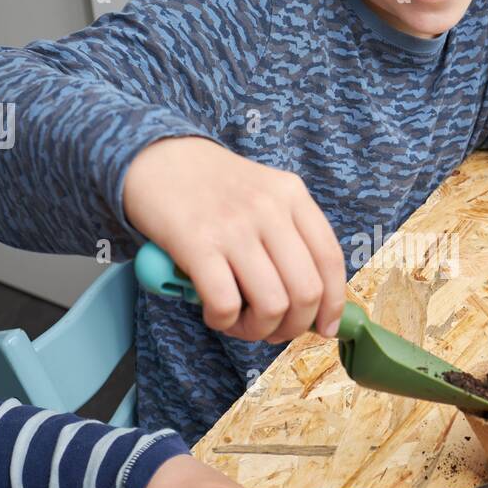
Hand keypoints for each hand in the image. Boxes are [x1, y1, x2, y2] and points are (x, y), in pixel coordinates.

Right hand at [123, 137, 345, 342]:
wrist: (155, 157)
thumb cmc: (212, 187)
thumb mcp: (264, 194)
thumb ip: (289, 236)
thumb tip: (312, 302)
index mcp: (292, 195)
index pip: (330, 259)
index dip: (333, 303)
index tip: (325, 328)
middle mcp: (269, 208)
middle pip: (306, 290)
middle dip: (293, 326)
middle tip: (273, 330)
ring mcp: (234, 226)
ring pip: (272, 305)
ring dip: (257, 330)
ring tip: (240, 323)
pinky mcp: (197, 244)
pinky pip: (226, 304)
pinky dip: (224, 321)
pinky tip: (214, 313)